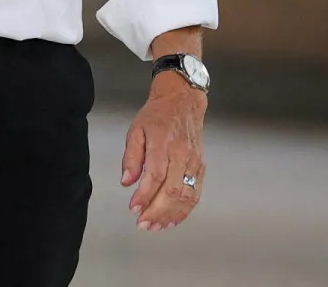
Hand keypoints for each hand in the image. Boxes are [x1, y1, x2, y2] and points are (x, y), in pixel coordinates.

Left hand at [121, 73, 206, 230]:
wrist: (183, 101)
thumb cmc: (157, 115)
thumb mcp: (136, 130)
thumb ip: (131, 157)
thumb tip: (126, 182)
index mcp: (163, 143)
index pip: (155, 176)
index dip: (144, 196)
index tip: (133, 208)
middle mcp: (182, 155)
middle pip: (172, 191)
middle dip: (156, 212)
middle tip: (142, 224)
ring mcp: (194, 162)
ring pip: (186, 197)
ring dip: (170, 216)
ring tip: (155, 226)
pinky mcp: (201, 168)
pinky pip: (195, 194)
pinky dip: (185, 211)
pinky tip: (173, 220)